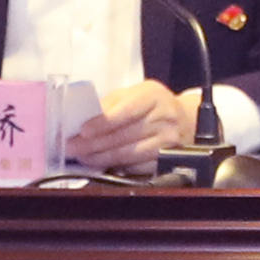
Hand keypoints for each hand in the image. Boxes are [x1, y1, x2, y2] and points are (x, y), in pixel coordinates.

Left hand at [65, 77, 198, 163]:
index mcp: (153, 96)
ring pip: (129, 153)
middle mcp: (164, 117)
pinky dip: (118, 166)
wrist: (187, 119)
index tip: (83, 131)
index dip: (103, 122)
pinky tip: (103, 165)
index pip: (127, 110)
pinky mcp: (167, 158)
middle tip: (72, 148)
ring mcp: (168, 140)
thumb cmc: (153, 104)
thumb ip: (112, 103)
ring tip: (83, 158)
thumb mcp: (136, 93)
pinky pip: (138, 166)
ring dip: (102, 158)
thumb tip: (86, 118)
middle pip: (125, 135)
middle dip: (94, 143)